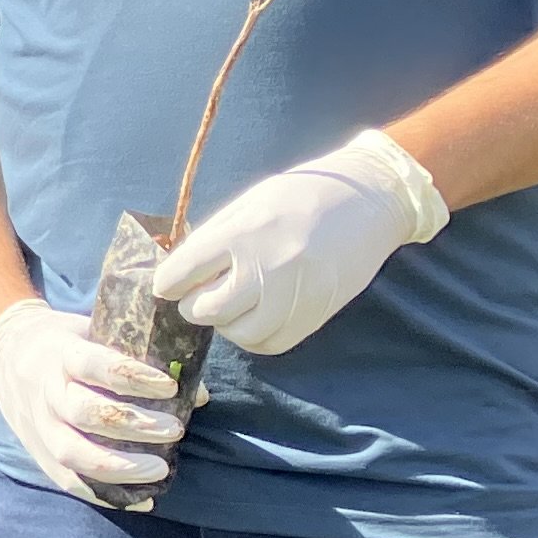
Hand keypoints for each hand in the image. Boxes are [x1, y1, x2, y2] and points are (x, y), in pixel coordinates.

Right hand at [0, 297, 185, 507]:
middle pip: (85, 413)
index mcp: (60, 354)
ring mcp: (39, 425)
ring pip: (72, 452)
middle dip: (134, 425)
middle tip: (175, 430)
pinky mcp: (39, 452)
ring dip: (119, 466)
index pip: (93, 365)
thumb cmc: (66, 343)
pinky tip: (141, 501)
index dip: (133, 377)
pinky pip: (67, 480)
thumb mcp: (94, 332)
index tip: (169, 387)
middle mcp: (46, 391)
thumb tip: (196, 394)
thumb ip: (140, 357)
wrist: (6, 355)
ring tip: (160, 469)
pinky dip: (104, 494)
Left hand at [152, 129, 447, 355]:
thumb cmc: (302, 194)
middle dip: (193, 306)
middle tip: (197, 296)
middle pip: (208, 309)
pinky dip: (253, 337)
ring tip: (229, 305)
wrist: (370, 199)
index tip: (167, 285)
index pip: (183, 272)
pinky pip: (271, 343)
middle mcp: (267, 267)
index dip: (168, 282)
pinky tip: (254, 318)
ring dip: (225, 324)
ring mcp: (296, 295)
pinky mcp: (317, 314)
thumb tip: (178, 269)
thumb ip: (214, 237)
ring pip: (239, 333)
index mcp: (243, 232)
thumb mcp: (250, 202)